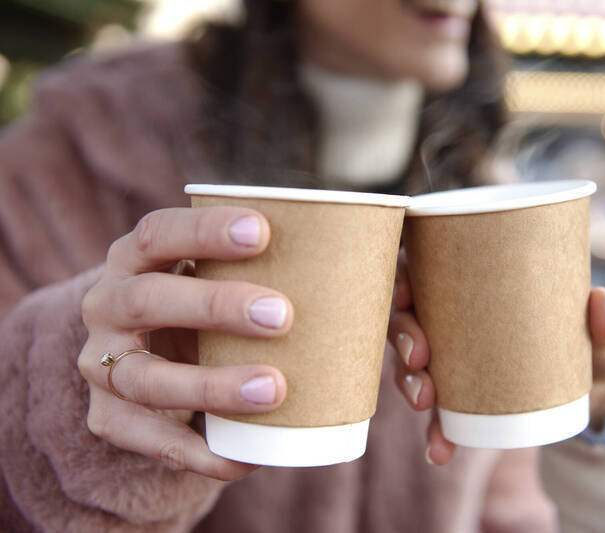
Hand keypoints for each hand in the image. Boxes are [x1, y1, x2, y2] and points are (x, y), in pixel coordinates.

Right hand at [78, 207, 293, 480]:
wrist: (147, 360)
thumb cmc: (203, 310)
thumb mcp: (216, 280)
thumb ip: (262, 270)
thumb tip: (366, 270)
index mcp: (136, 258)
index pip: (159, 233)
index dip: (204, 230)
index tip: (262, 231)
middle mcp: (107, 304)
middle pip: (149, 299)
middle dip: (216, 305)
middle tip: (283, 315)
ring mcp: (100, 365)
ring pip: (146, 378)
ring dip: (212, 385)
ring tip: (274, 389)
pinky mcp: (108, 418)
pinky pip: (152, 442)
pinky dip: (203, 452)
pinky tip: (247, 458)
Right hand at [390, 249, 604, 460]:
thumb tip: (604, 305)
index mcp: (480, 281)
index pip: (426, 267)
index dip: (402, 276)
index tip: (406, 293)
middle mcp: (460, 317)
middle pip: (409, 315)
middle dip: (401, 335)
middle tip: (419, 356)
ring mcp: (459, 360)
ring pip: (413, 364)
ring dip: (408, 382)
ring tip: (425, 402)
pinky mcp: (468, 398)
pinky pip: (440, 414)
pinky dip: (436, 432)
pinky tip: (438, 451)